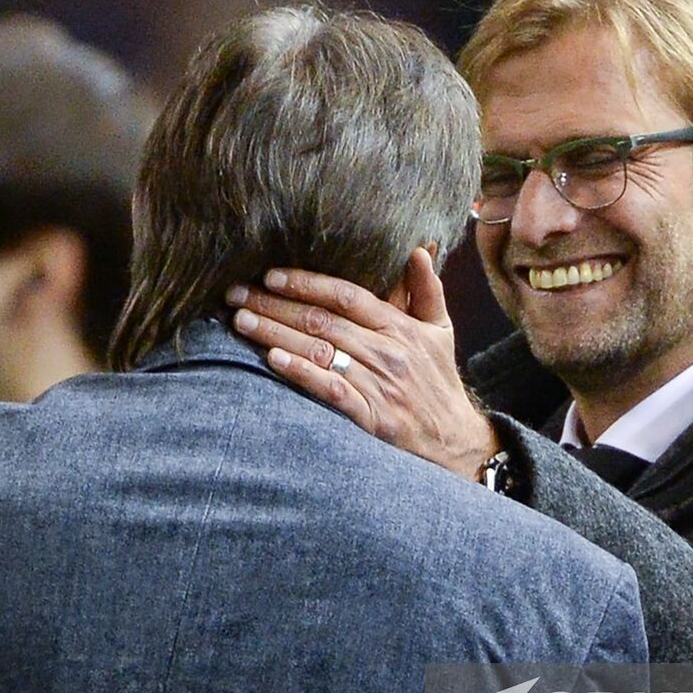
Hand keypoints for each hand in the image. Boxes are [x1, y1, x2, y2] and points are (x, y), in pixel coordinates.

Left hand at [224, 248, 500, 479]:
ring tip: (241, 322)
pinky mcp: (372, 418)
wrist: (456, 442)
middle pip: (323, 321)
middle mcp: (388, 352)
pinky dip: (302, 373)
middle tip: (236, 294)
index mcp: (400, 327)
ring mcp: (379, 385)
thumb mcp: (440, 331)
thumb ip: (428, 289)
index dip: (306, 283)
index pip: (346, 295)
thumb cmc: (439, 382)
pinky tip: (273, 361)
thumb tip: (419, 249)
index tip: (270, 275)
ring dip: (276, 335)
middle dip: (275, 305)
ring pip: (320, 351)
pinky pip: (331, 391)